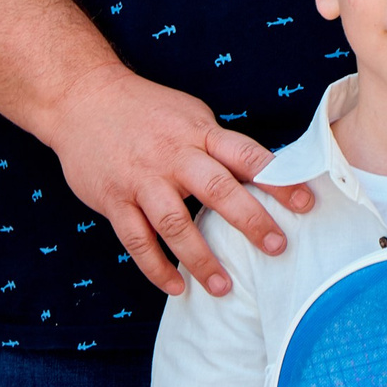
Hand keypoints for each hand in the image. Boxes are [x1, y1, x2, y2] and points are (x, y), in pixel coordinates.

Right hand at [44, 62, 314, 296]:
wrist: (81, 98)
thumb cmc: (146, 110)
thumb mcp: (190, 115)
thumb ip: (220, 146)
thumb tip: (264, 175)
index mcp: (198, 133)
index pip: (246, 156)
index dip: (278, 180)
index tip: (305, 203)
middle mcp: (172, 156)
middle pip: (216, 189)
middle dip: (249, 220)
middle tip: (276, 247)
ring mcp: (141, 180)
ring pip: (174, 224)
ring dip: (201, 258)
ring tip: (225, 288)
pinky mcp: (113, 200)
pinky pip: (136, 241)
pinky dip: (156, 267)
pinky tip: (176, 286)